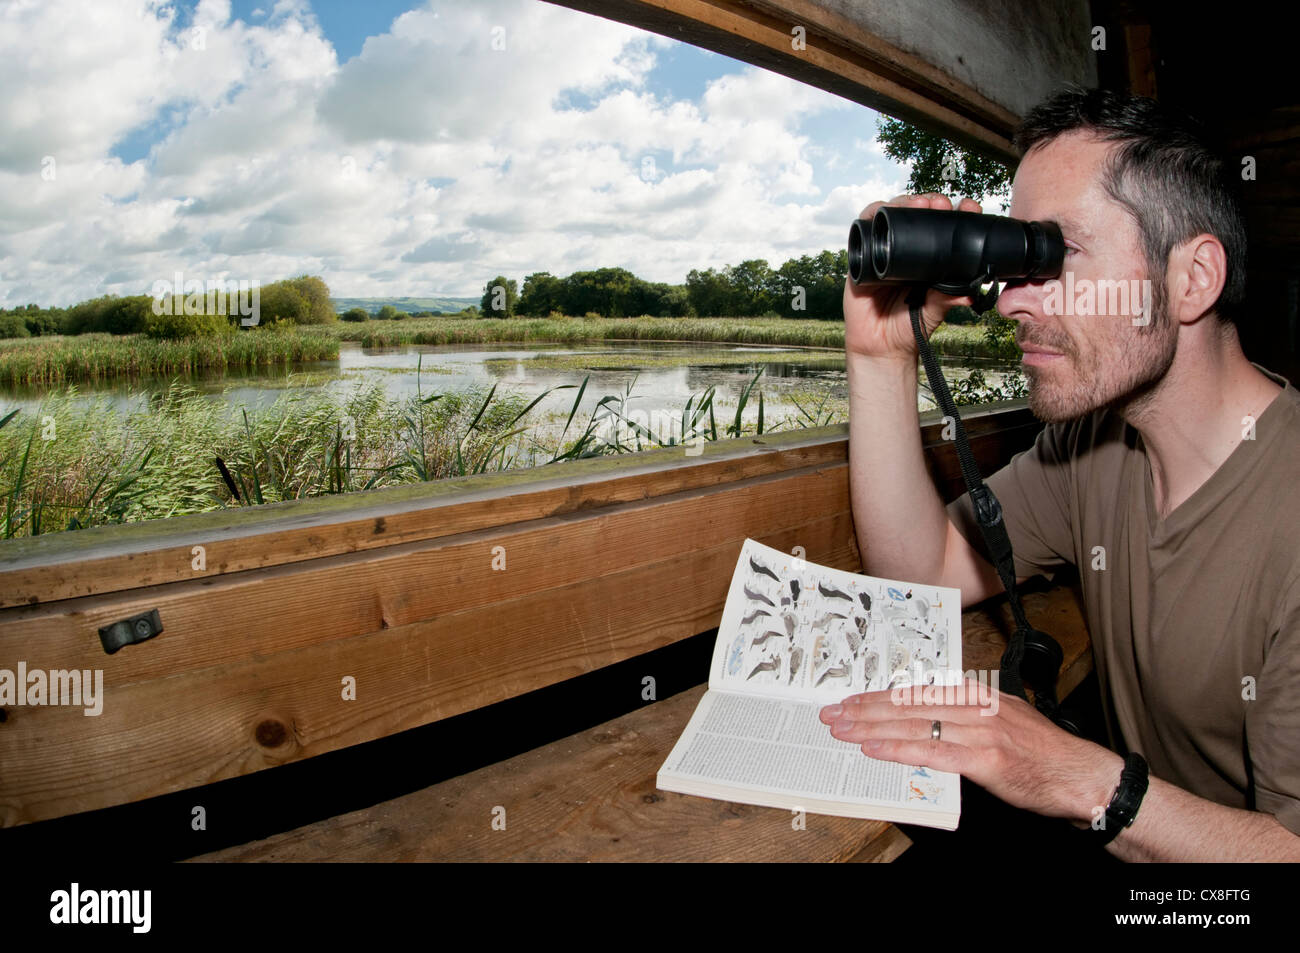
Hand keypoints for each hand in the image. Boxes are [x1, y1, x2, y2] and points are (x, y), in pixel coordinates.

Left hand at [818, 679, 1123, 820]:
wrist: (1081, 776)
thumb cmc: (1043, 756)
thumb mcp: (1004, 722)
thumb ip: (967, 718)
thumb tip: (928, 723)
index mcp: (979, 695)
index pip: (919, 691)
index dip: (881, 695)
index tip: (853, 699)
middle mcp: (977, 707)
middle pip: (910, 704)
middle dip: (866, 708)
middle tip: (833, 712)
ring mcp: (980, 731)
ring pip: (915, 724)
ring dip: (872, 726)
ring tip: (842, 729)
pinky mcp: (985, 759)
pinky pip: (932, 752)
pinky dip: (899, 748)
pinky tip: (874, 748)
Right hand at [843, 193, 983, 361]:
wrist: (881, 346)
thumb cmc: (910, 327)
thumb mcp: (934, 311)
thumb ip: (947, 299)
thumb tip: (970, 292)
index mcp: (930, 259)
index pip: (944, 228)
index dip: (956, 214)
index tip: (968, 208)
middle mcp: (908, 251)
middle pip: (918, 215)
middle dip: (931, 202)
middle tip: (941, 204)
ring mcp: (885, 251)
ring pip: (893, 216)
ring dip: (904, 202)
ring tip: (919, 202)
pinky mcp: (863, 256)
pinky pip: (864, 230)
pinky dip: (872, 215)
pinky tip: (882, 210)